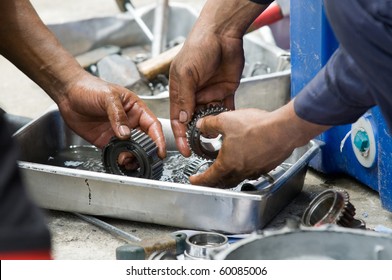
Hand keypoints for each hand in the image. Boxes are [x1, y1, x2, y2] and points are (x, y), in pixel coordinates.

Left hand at [57, 72, 165, 157]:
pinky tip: (118, 160)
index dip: (158, 139)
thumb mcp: (108, 97)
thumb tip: (126, 133)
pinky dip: (119, 159)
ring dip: (132, 157)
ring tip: (127, 160)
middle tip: (143, 159)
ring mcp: (118, 133)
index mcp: (136, 109)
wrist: (68, 93)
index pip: (153, 126)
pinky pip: (117, 153)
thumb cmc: (90, 88)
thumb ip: (118, 115)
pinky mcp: (106, 141)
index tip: (160, 151)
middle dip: (146, 152)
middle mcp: (129, 122)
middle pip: (145, 140)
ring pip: (132, 149)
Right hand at [169, 0, 266, 156]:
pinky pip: (226, 109)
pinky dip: (227, 118)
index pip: (178, 118)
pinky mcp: (225, 91)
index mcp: (180, 90)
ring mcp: (210, 93)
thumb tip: (183, 119)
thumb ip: (184, 97)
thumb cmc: (200, 46)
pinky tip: (228, 126)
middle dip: (196, 135)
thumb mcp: (186, 73)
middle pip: (193, 120)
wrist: (224, 34)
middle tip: (201, 148)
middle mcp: (194, 94)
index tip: (184, 149)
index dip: (180, 135)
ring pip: (210, 116)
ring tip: (215, 138)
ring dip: (212, 127)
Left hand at [189, 102, 329, 187]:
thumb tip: (201, 125)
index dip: (199, 180)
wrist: (284, 129)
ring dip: (229, 176)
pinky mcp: (267, 166)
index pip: (209, 178)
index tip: (194, 180)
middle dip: (213, 181)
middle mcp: (241, 171)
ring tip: (226, 169)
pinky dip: (244, 169)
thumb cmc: (257, 127)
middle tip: (208, 178)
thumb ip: (210, 124)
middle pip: (223, 182)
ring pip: (238, 178)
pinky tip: (246, 159)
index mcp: (228, 164)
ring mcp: (255, 170)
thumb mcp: (226, 121)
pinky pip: (252, 172)